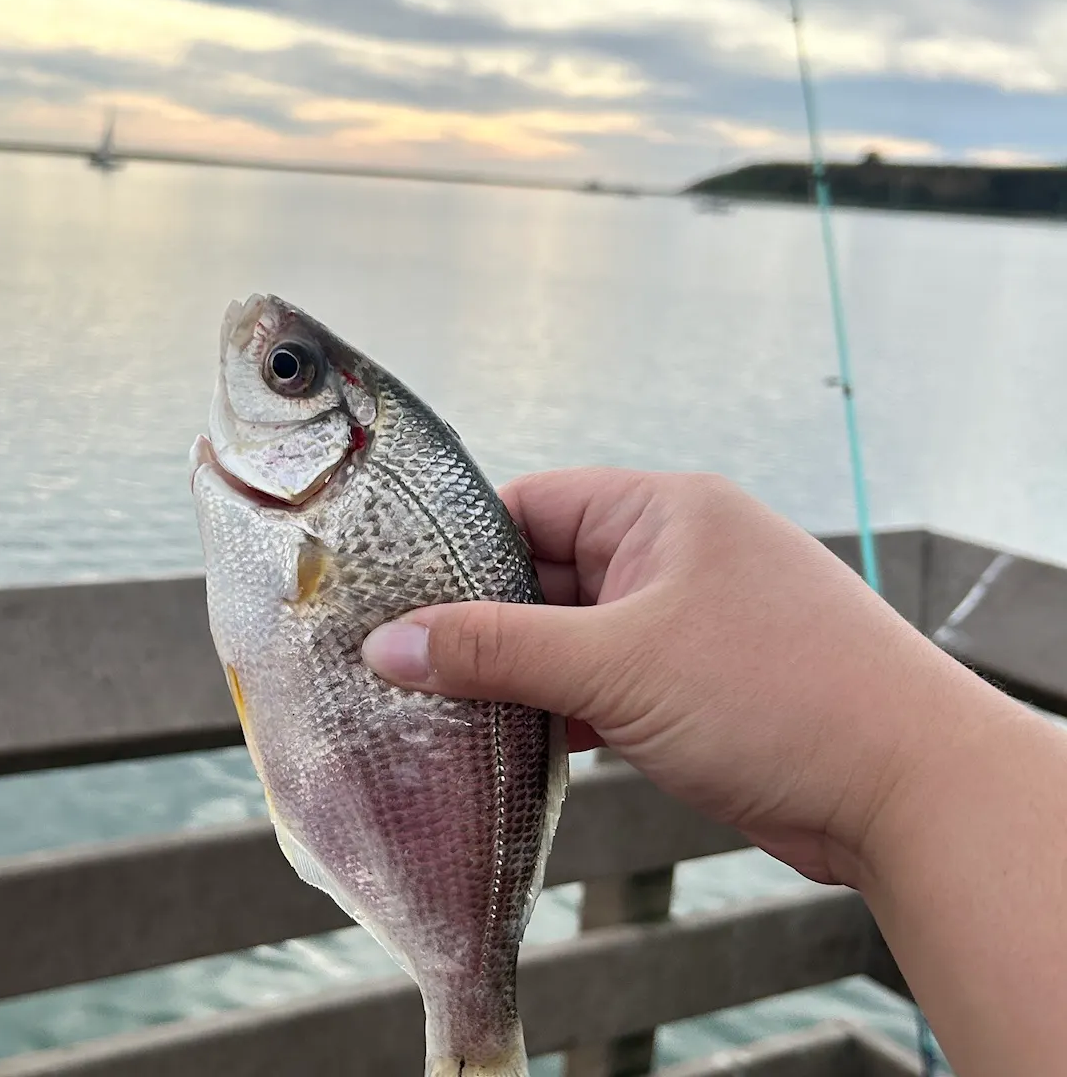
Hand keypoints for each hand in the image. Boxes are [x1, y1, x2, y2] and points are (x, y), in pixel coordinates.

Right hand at [361, 468, 965, 887]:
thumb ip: (497, 651)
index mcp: (661, 511)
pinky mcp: (695, 685)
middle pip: (545, 574)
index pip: (530, 505)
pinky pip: (604, 683)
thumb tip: (389, 643)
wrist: (911, 796)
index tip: (390, 593)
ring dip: (520, 676)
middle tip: (401, 663)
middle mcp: (672, 554)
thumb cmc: (780, 695)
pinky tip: (512, 745)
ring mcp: (686, 622)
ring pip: (571, 637)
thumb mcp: (618, 665)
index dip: (459, 549)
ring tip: (439, 708)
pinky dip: (563, 711)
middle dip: (482, 623)